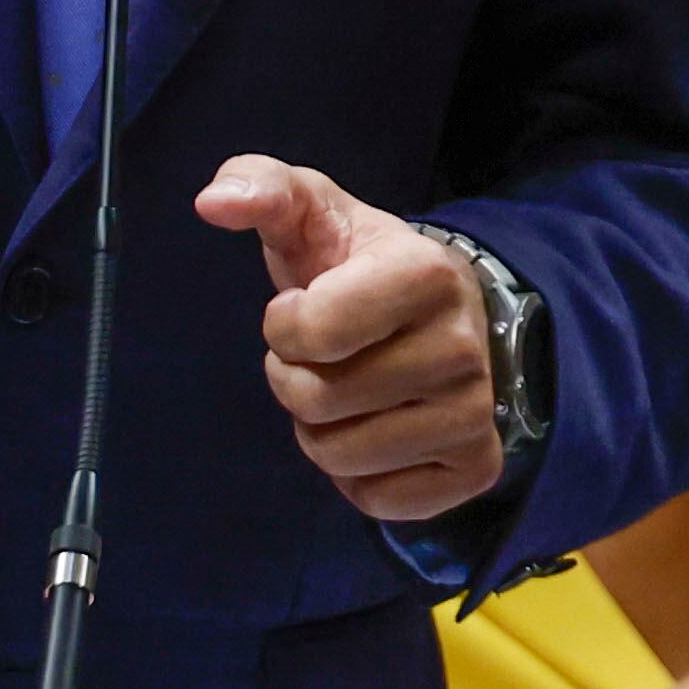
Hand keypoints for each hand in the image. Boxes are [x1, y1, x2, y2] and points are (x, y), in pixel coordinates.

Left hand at [195, 156, 502, 522]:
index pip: (312, 330)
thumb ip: (258, 186)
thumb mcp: (310, 208)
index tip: (301, 307)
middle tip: (317, 357)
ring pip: (344, 457)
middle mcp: (463, 346)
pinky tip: (369, 430)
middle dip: (292, 380)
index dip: (282, 325)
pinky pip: (378, 502)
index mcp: (424, 272)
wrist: (435, 308)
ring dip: (318, 431)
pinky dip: (354, 477)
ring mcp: (475, 412)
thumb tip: (212, 203)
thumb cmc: (357, 259)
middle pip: (320, 401)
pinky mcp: (476, 466)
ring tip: (341, 390)